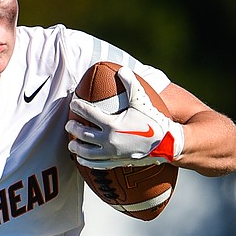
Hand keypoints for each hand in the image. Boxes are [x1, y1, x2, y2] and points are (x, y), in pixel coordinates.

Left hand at [66, 66, 183, 167]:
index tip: (73, 104)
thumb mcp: (142, 101)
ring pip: (86, 152)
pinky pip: (96, 164)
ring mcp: (111, 153)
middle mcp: (108, 140)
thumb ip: (131, 85)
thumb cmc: (154, 121)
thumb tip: (122, 70)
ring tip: (72, 143)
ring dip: (76, 147)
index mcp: (112, 124)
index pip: (88, 113)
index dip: (78, 107)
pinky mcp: (115, 162)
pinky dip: (86, 161)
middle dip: (73, 128)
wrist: (167, 143)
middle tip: (69, 124)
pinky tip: (81, 159)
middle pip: (82, 133)